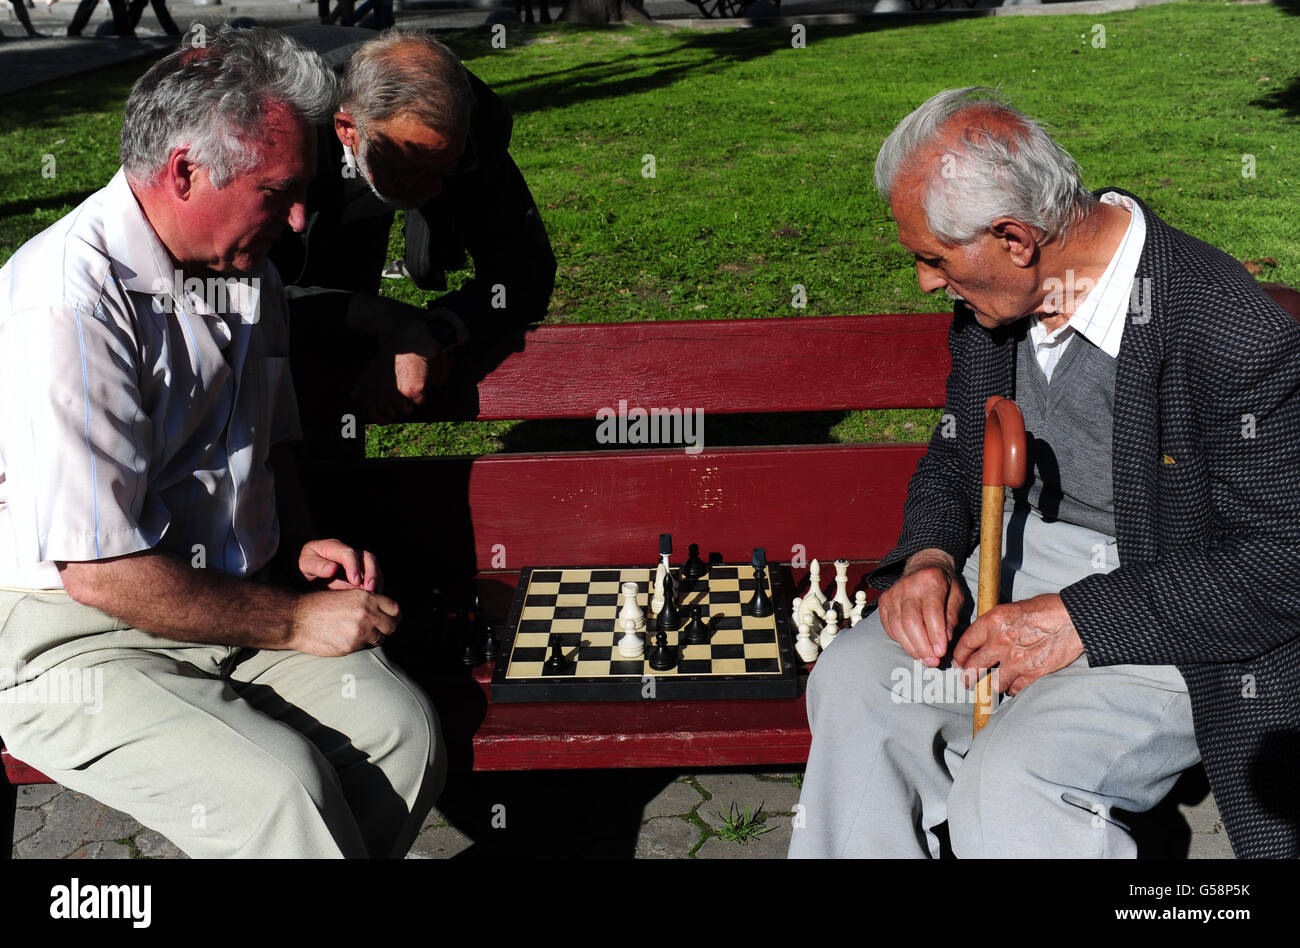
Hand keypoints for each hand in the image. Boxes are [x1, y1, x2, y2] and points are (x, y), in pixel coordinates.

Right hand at [289, 588, 400, 655]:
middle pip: (392, 626)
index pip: (395, 609)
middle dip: (386, 629)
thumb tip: (384, 613)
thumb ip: (367, 602)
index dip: (393, 616)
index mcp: (366, 598)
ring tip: (360, 636)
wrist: (295, 618)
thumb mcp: (346, 594)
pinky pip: (364, 649)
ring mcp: (359, 632)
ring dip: (373, 639)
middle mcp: (366, 614)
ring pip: (380, 640)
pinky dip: (359, 646)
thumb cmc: (319, 605)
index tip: (389, 620)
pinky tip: (347, 641)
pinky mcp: (350, 647)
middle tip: (378, 631)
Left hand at [299, 538, 383, 593]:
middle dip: (371, 572)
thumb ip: (316, 566)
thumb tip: (333, 568)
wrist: (304, 575)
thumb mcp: (304, 566)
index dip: (354, 566)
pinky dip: (377, 586)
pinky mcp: (362, 574)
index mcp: (332, 547)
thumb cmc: (304, 570)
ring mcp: (357, 562)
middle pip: (367, 557)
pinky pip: (375, 577)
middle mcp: (348, 553)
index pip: (348, 553)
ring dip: (376, 580)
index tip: (355, 581)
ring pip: (374, 567)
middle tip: (369, 589)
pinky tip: (374, 598)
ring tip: (374, 595)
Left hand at [351, 319, 444, 423]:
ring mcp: (396, 394)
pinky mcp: (412, 393)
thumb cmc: (393, 355)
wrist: (411, 342)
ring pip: (407, 410)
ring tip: (411, 381)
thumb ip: (362, 386)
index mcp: (368, 388)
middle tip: (403, 389)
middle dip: (399, 406)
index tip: (387, 418)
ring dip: (411, 401)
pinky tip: (419, 379)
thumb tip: (352, 396)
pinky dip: (422, 393)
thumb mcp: (372, 369)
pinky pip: (420, 403)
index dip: (380, 418)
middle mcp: (380, 393)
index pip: (371, 413)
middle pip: (391, 414)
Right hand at [878, 549, 964, 666]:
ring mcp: (892, 594)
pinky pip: (890, 627)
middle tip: (933, 662)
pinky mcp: (884, 602)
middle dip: (922, 646)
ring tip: (925, 659)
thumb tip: (945, 640)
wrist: (923, 567)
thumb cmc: (944, 585)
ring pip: (898, 627)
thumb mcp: (957, 595)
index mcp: (930, 580)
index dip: (935, 634)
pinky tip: (913, 648)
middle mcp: (908, 586)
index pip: (931, 611)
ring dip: (912, 648)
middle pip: (910, 622)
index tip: (941, 652)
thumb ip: (951, 617)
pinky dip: (901, 641)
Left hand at [953, 593, 1083, 695]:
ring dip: (993, 685)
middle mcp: (1000, 642)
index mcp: (993, 622)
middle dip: (967, 678)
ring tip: (994, 685)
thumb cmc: (1046, 609)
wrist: (1073, 618)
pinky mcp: (1032, 673)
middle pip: (973, 667)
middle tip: (967, 682)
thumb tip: (984, 640)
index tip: (959, 662)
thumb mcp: (1012, 609)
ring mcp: (1016, 660)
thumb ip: (995, 625)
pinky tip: (1014, 685)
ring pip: (993, 683)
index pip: (965, 644)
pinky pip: (1015, 689)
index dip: (959, 656)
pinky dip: (1013, 689)